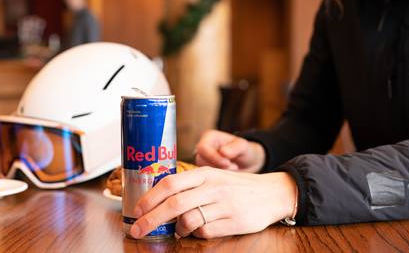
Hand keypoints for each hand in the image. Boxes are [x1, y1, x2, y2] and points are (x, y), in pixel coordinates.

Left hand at [130, 167, 296, 238]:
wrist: (271, 193)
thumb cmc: (236, 187)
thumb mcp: (213, 177)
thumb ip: (190, 186)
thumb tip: (158, 200)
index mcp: (205, 173)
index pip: (170, 183)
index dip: (150, 198)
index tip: (136, 210)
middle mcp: (213, 187)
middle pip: (174, 204)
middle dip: (151, 219)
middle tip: (138, 230)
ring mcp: (224, 204)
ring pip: (188, 220)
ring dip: (178, 229)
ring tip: (180, 230)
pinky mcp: (234, 221)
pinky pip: (205, 232)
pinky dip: (197, 234)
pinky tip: (200, 230)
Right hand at [195, 130, 264, 172]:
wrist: (247, 163)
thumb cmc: (244, 151)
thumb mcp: (243, 146)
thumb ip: (234, 148)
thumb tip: (222, 152)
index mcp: (209, 137)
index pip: (202, 148)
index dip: (213, 157)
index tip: (227, 163)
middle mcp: (203, 148)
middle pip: (201, 160)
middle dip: (217, 166)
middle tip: (234, 167)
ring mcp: (203, 160)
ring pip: (203, 170)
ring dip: (218, 172)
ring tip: (233, 169)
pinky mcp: (205, 171)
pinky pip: (206, 178)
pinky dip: (217, 178)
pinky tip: (228, 175)